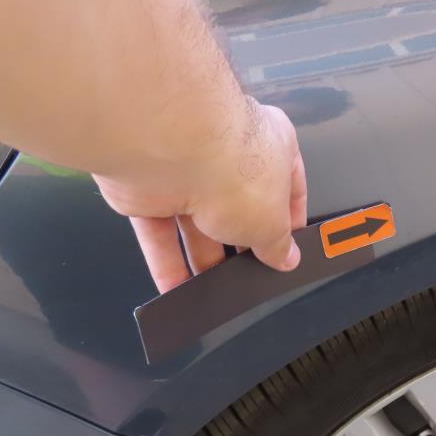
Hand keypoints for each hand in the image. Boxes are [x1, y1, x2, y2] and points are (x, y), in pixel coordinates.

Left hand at [95, 99, 306, 292]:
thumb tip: (284, 256)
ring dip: (202, 259)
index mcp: (271, 147)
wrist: (173, 151)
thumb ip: (278, 243)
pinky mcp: (149, 190)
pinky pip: (159, 233)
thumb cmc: (233, 166)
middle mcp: (226, 153)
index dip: (287, 221)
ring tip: (213, 288)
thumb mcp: (274, 221)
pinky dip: (166, 262)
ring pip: (195, 224)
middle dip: (241, 244)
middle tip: (249, 272)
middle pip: (237, 209)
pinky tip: (176, 288)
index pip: (286, 186)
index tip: (286, 249)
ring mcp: (185, 170)